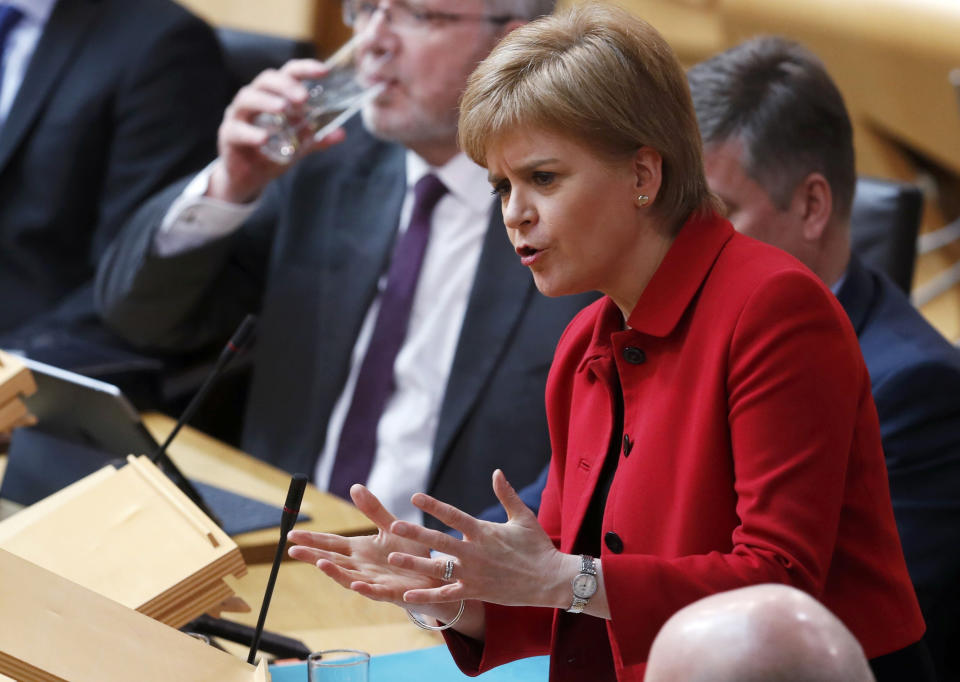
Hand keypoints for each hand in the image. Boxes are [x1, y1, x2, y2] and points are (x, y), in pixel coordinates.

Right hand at [207, 59, 346, 204]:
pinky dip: (250, 133)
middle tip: (303, 98)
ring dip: (266, 101)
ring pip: (247, 99)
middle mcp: (254, 99)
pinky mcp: (228, 135)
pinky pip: (237, 130)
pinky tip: (263, 139)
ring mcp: (238, 116)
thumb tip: (341, 133)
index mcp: (273, 95)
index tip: (324, 72)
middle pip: (266, 80)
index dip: (305, 69)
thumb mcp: (299, 145)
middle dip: (285, 85)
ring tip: (283, 108)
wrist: (250, 178)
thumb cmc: (272, 153)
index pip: (287, 73)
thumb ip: (317, 138)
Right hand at [287, 484, 461, 622]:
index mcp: (359, 550)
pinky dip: (364, 588)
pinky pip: (376, 591)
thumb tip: (355, 486)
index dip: (311, 539)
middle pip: (333, 560)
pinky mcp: (391, 592)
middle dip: (313, 555)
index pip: (330, 543)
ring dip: (335, 572)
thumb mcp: (390, 526)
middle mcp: (362, 567)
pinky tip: (355, 584)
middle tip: (293, 549)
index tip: (290, 534)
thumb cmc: (409, 553)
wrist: (434, 576)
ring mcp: (374, 581)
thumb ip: (373, 510)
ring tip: (320, 563)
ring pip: (349, 577)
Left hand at [387, 470, 574, 609]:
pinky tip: (408, 594)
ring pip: (438, 567)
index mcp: (484, 531)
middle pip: (439, 540)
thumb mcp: (523, 517)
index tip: (415, 497)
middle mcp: (475, 552)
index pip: (453, 515)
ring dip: (414, 562)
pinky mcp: (476, 591)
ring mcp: (474, 574)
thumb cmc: (538, 546)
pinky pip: (447, 594)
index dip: (433, 505)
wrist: (551, 579)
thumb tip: (497, 472)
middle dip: (415, 532)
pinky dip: (427, 595)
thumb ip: (507, 494)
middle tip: (394, 525)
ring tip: (393, 557)